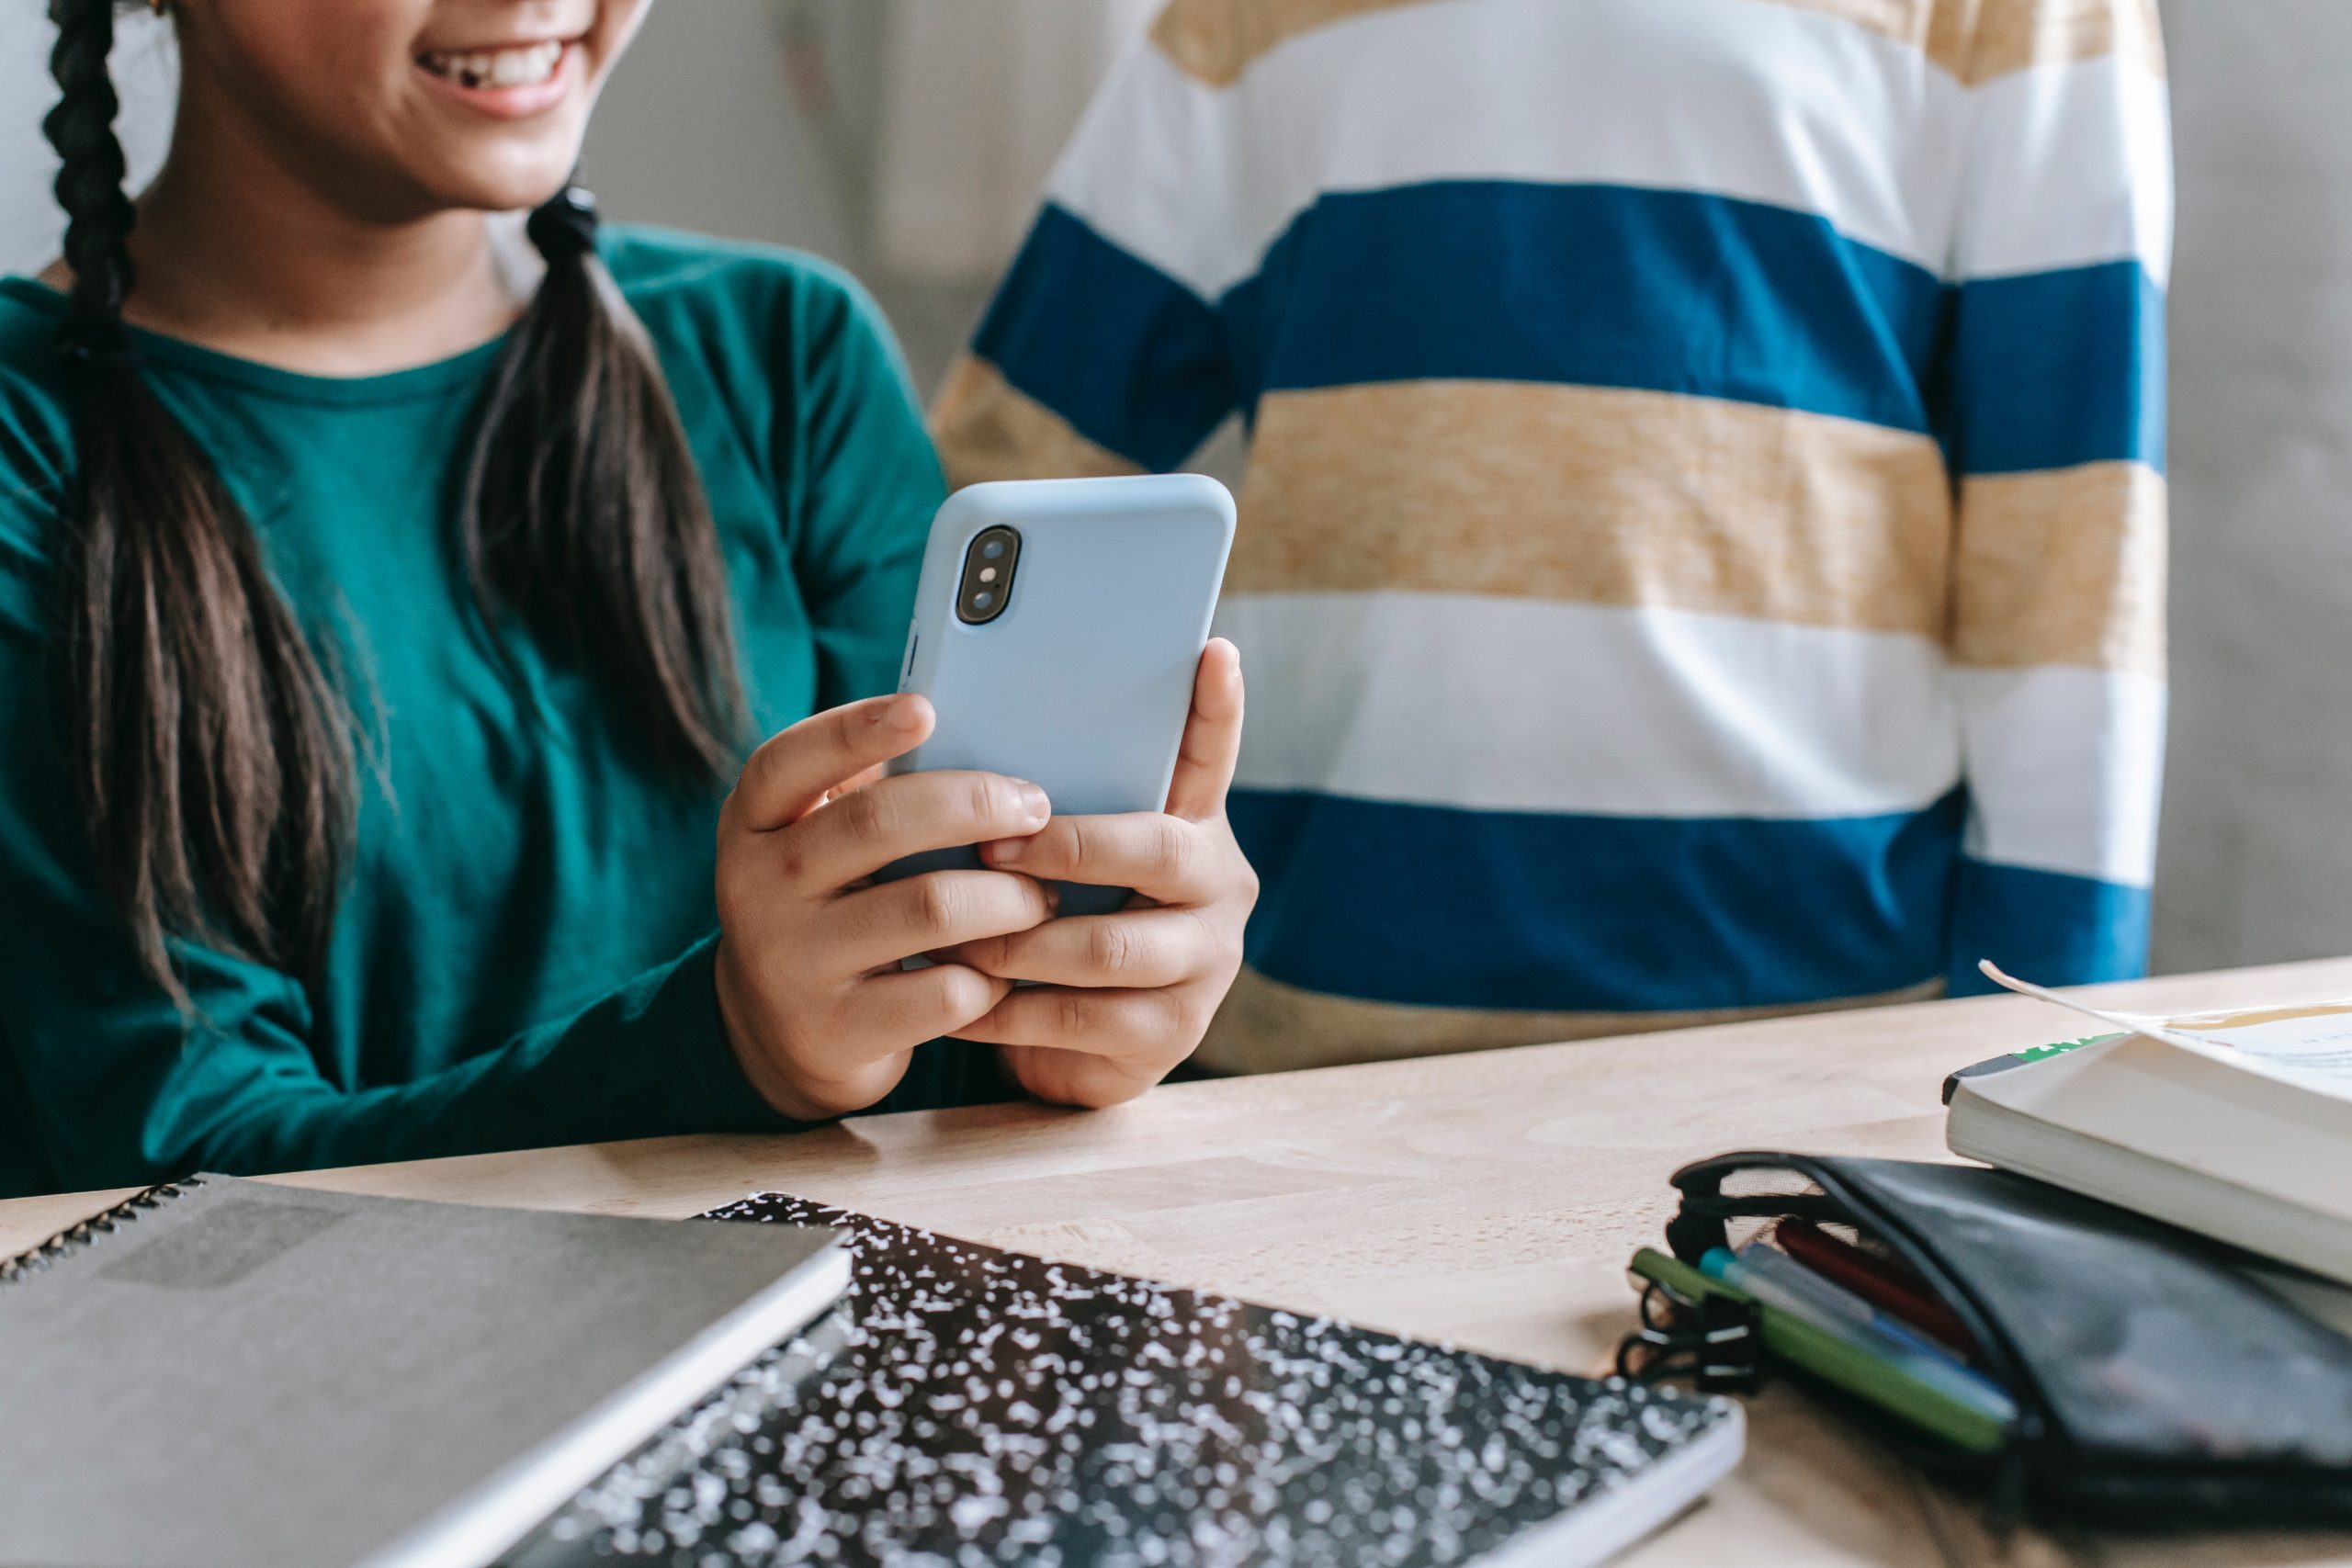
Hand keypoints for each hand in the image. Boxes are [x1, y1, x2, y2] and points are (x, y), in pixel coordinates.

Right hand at [713, 694, 1056, 1120]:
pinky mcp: (836, 1031)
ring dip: (1008, 896)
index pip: (789, 761)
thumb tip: (990, 738)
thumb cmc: (832, 905)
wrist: (781, 1033)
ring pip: (930, 907)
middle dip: (976, 805)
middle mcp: (757, 887)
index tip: (926, 708)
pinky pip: (945, 992)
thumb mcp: (822, 846)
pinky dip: (995, 977)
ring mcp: (792, 963)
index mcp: (754, 822)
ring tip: (1042, 896)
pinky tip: (1009, 969)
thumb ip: (875, 796)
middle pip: (877, 823)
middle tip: (1036, 808)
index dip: (856, 730)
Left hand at [941, 639, 1256, 1107]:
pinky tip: (958, 1000)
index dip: (1216, 708)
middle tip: (990, 849)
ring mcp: (1205, 966)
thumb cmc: (1054, 924)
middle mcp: (1218, 889)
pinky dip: (1005, 1010)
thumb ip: (1047, 808)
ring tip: (957, 934)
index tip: (1211, 651)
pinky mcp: (1172, 1036)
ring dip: (1019, 939)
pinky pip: (1078, 1018)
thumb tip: (956, 734)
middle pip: (1160, 852)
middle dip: (1067, 848)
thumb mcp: (1060, 862)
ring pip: (1109, 946)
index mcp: (1194, 827)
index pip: (1210, 758)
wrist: (1070, 1049)